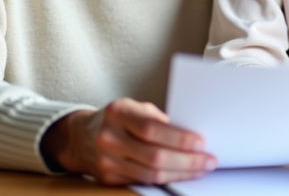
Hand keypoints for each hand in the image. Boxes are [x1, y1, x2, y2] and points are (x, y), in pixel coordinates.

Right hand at [40, 98, 215, 184]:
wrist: (80, 136)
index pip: (151, 129)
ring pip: (151, 174)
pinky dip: (166, 179)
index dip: (178, 138)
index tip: (201, 142)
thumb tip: (191, 135)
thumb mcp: (135, 107)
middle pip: (154, 156)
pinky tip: (180, 174)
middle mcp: (109, 137)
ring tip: (200, 169)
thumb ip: (158, 120)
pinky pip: (143, 182)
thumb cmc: (116, 118)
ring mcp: (106, 161)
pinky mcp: (108, 179)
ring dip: (181, 173)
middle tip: (208, 160)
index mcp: (118, 112)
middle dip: (187, 161)